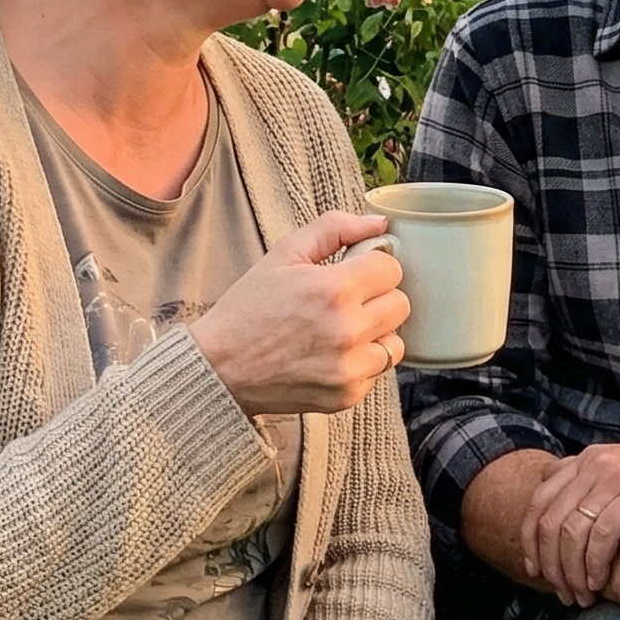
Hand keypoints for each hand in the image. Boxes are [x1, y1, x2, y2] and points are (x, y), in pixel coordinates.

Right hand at [190, 213, 407, 416]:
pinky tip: (330, 355)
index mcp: (334, 290)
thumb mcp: (284, 254)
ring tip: (340, 330)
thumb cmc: (248, 309)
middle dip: (377, 297)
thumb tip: (379, 224)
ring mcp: (350, 368)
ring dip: (375, 333)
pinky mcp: (347, 396)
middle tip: (345, 300)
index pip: (391, 268)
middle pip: (401, 304)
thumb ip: (334, 229)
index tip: (352, 272)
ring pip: (395, 342)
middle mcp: (348, 331)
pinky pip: (377, 371)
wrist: (219, 368)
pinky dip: (361, 362)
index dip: (371, 265)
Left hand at [521, 440, 619, 606]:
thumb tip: (547, 481)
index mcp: (587, 460)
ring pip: (571, 533)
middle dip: (551, 566)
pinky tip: (601, 582)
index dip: (530, 542)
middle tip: (563, 593)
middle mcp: (597, 464)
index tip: (536, 571)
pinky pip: (602, 535)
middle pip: (550, 523)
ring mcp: (618, 477)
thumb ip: (589, 480)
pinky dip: (596, 564)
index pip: (539, 503)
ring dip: (572, 572)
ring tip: (582, 595)